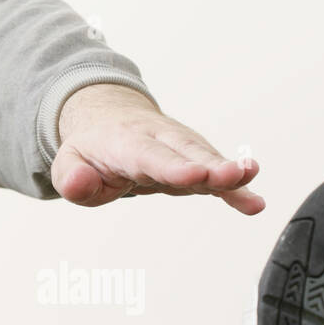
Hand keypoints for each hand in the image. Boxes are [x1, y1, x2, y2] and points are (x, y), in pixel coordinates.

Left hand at [51, 84, 264, 214]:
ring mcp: (181, 149)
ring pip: (207, 158)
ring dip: (230, 170)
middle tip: (231, 175)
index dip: (171, 166)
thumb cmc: (93, 148)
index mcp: (126, 142)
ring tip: (251, 177)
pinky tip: (254, 203)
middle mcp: (159, 140)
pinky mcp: (196, 162)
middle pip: (187, 152)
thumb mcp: (69, 163)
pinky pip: (217, 177)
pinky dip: (236, 189)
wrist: (110, 121)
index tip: (193, 176)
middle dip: (210, 164)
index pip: (149, 156)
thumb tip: (79, 184)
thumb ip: (72, 177)